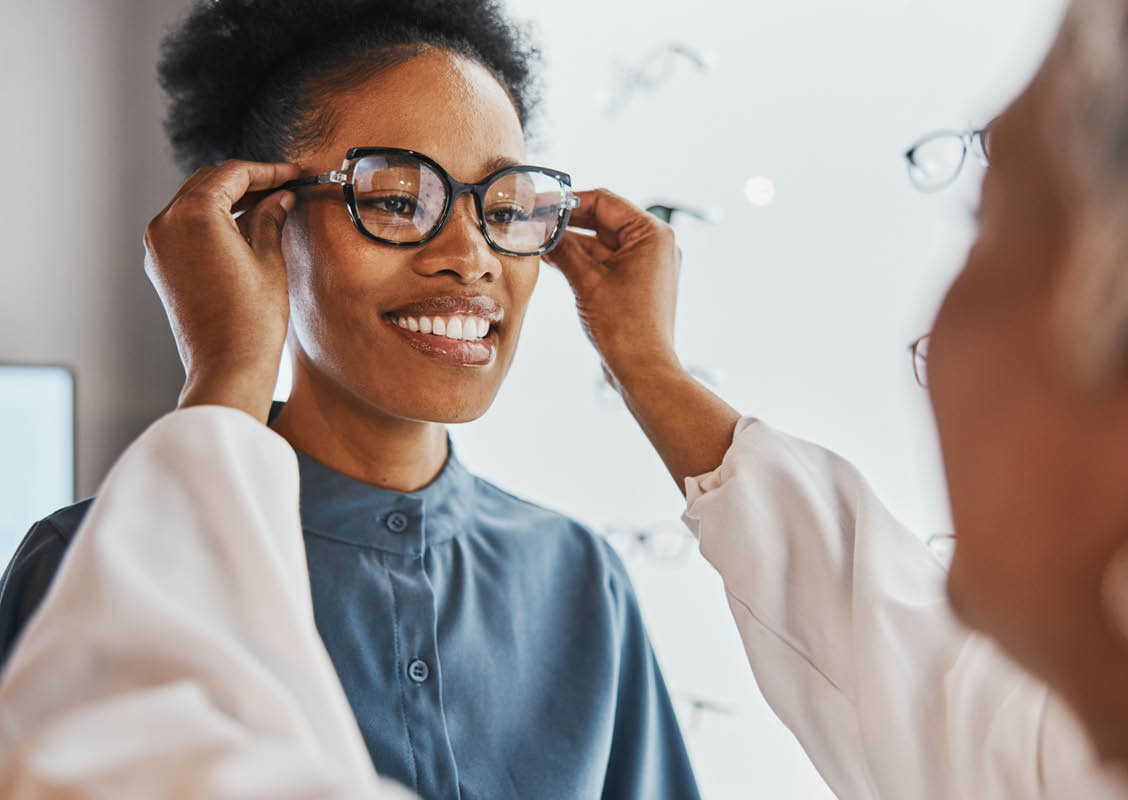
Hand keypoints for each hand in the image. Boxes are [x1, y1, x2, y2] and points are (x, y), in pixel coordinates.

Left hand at [143, 160, 299, 421]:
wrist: (228, 366)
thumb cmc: (252, 319)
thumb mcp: (269, 259)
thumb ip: (270, 218)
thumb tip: (280, 198)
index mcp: (194, 214)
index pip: (232, 174)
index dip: (268, 170)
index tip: (292, 173)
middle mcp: (167, 223)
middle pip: (208, 183)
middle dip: (247, 181)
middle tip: (283, 186)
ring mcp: (158, 245)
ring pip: (194, 202)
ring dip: (228, 199)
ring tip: (267, 205)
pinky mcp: (160, 265)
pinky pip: (185, 227)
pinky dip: (212, 220)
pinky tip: (242, 228)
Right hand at [543, 188, 683, 388]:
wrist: (643, 370)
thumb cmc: (624, 326)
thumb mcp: (586, 280)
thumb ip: (563, 248)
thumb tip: (540, 228)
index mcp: (652, 234)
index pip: (603, 201)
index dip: (566, 201)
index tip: (538, 204)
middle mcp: (655, 245)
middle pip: (603, 219)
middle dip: (567, 222)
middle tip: (533, 221)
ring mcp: (648, 265)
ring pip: (602, 242)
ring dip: (572, 242)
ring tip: (537, 241)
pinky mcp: (638, 283)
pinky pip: (606, 261)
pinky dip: (582, 260)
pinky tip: (554, 259)